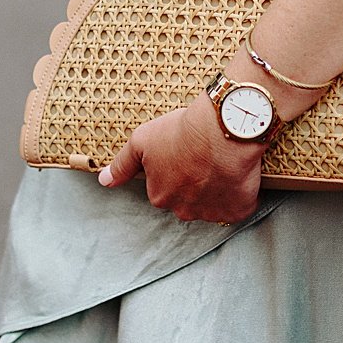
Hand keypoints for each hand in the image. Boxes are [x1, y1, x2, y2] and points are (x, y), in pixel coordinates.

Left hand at [97, 98, 263, 223]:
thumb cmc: (180, 132)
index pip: (163, 189)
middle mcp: (184, 211)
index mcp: (160, 196)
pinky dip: (238, 193)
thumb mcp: (141, 141)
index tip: (183, 153)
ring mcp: (212, 213)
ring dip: (216, 189)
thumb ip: (121, 165)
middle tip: (202, 157)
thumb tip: (103, 181)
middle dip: (194, 183)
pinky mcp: (238, 210)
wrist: (221, 129)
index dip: (174, 169)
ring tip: (219, 162)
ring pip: (213, 204)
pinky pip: (238, 206)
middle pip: (187, 200)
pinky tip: (235, 173)